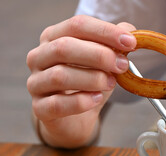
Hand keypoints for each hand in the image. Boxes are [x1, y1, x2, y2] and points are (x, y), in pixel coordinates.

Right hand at [26, 15, 135, 147]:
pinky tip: (97, 99)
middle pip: (64, 47)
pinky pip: (58, 104)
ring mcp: (35, 83)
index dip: (105, 32)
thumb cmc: (87, 86)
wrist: (75, 119)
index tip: (130, 42)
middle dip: (99, 55)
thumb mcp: (104, 63)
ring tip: (110, 84)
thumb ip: (114, 45)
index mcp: (54, 37)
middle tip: (122, 65)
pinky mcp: (39, 108)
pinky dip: (81, 101)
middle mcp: (39, 57)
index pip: (77, 26)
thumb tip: (130, 30)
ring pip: (60, 76)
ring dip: (92, 79)